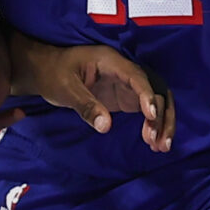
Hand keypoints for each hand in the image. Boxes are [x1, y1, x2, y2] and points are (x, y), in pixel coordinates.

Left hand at [15, 38, 173, 151]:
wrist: (45, 70)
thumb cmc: (53, 74)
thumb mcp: (65, 89)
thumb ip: (86, 106)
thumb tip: (106, 126)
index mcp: (110, 61)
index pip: (137, 77)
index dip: (147, 96)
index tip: (150, 117)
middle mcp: (124, 71)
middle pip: (155, 89)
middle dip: (162, 115)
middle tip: (159, 142)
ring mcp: (127, 84)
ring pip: (156, 100)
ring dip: (163, 122)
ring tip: (161, 147)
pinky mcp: (125, 96)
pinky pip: (147, 109)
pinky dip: (154, 124)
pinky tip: (153, 142)